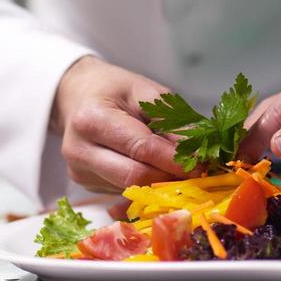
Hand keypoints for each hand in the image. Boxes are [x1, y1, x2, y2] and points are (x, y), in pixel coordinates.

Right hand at [49, 56, 186, 193]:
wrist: (79, 94)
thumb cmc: (115, 89)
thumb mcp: (147, 93)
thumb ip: (172, 123)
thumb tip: (197, 155)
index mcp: (92, 119)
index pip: (141, 149)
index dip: (174, 160)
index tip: (201, 164)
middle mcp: (79, 150)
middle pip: (134, 177)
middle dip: (169, 177)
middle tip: (195, 172)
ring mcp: (79, 171)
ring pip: (130, 189)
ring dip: (158, 182)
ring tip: (174, 166)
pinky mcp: (84, 184)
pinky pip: (121, 190)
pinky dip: (143, 183)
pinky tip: (151, 168)